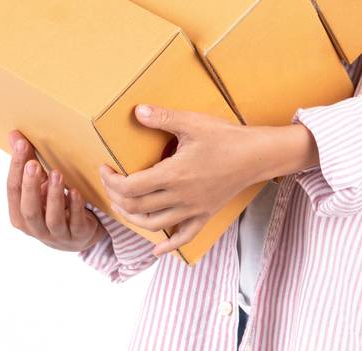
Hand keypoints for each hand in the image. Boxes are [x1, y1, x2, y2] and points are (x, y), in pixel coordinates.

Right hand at [7, 129, 105, 252]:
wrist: (76, 235)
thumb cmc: (51, 206)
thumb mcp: (38, 185)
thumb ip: (27, 162)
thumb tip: (14, 134)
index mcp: (19, 215)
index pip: (13, 191)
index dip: (16, 168)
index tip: (22, 145)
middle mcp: (35, 228)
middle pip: (28, 209)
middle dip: (30, 186)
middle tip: (33, 164)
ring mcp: (56, 235)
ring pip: (52, 218)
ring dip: (54, 195)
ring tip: (57, 173)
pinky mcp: (77, 235)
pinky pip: (75, 222)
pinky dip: (75, 206)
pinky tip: (75, 191)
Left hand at [98, 104, 261, 257]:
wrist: (257, 155)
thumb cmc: (226, 137)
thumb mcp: (192, 123)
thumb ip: (162, 118)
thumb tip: (137, 111)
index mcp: (173, 175)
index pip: (130, 187)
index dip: (111, 180)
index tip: (104, 169)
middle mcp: (180, 197)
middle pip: (136, 207)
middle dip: (116, 196)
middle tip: (109, 182)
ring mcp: (193, 209)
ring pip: (154, 224)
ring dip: (132, 217)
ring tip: (122, 205)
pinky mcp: (205, 214)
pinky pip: (184, 236)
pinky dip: (168, 245)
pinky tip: (157, 250)